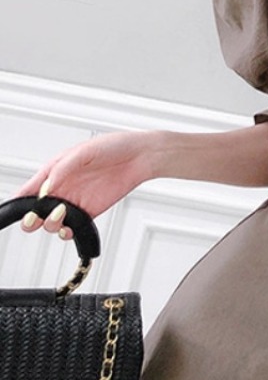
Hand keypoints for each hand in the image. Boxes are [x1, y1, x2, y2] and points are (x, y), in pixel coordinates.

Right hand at [12, 130, 155, 239]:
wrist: (139, 157)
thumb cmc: (112, 147)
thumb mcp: (82, 152)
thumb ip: (62, 170)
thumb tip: (46, 187)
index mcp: (54, 171)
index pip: (29, 189)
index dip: (19, 201)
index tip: (16, 210)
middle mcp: (62, 188)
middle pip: (36, 210)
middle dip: (31, 218)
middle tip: (36, 218)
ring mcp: (75, 201)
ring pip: (52, 221)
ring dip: (51, 224)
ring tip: (61, 215)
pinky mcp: (90, 211)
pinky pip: (74, 227)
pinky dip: (68, 232)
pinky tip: (69, 229)